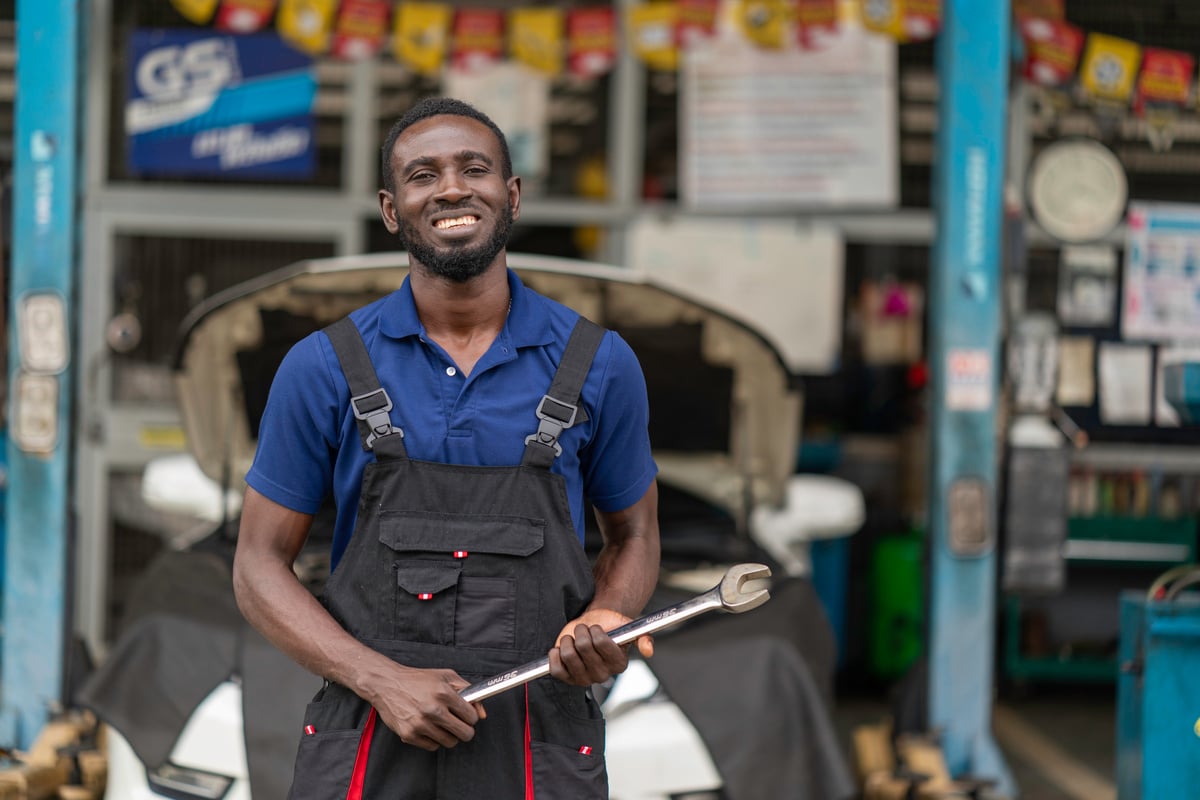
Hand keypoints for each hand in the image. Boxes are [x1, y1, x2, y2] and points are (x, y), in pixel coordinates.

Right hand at [369, 665, 486, 750]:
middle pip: (465, 734)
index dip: (471, 716)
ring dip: (449, 734)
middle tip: (458, 723)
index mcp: (444, 693)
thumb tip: (483, 713)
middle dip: (465, 729)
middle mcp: (433, 709)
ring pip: (450, 742)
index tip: (466, 715)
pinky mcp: (409, 735)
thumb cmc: (417, 680)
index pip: (472, 717)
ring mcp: (420, 724)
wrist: (387, 684)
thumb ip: (469, 691)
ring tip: (442, 723)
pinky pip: (433, 746)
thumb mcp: (446, 677)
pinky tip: (428, 727)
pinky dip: (434, 739)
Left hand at [548, 609, 653, 686]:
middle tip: (585, 631)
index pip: (601, 643)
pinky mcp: (567, 678)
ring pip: (568, 655)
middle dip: (582, 631)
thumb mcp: (629, 627)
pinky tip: (562, 648)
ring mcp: (584, 679)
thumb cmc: (610, 627)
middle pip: (583, 647)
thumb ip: (643, 637)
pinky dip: (555, 654)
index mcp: (619, 664)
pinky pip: (556, 668)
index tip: (597, 628)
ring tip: (574, 638)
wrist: (593, 627)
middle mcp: (603, 675)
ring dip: (568, 640)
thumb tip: (649, 651)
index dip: (596, 630)